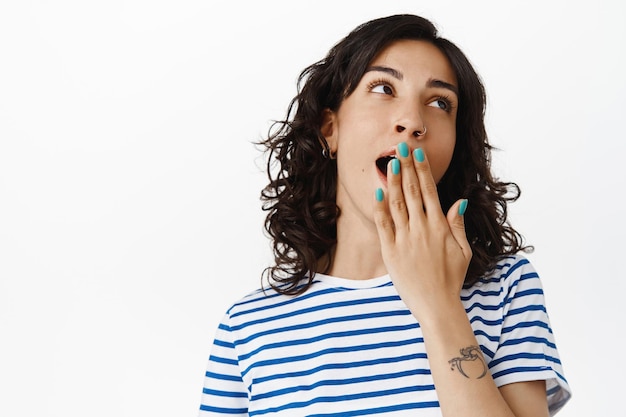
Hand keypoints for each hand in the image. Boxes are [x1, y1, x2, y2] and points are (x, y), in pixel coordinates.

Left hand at [374, 142, 471, 320]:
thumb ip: (458, 224)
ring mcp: (405, 239)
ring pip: (397, 203)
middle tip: (400, 148)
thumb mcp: (463, 251)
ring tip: (389, 163)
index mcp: (440, 227)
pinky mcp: (390, 252)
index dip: (422, 171)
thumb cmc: (451, 279)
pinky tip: (378, 192)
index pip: (429, 191)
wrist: (436, 306)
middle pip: (412, 191)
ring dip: (393, 181)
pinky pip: (384, 224)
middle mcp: (422, 229)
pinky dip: (380, 207)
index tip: (417, 154)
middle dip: (406, 167)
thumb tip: (459, 201)